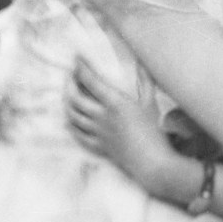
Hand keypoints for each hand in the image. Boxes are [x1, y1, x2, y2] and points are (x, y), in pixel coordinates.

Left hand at [65, 56, 170, 186]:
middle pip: (74, 97)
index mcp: (114, 102)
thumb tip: (140, 64)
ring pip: (72, 115)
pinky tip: (71, 120)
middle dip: (69, 83)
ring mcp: (97, 132)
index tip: (77, 59)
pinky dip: (72, 125)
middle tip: (70, 75)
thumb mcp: (151, 103)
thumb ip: (145, 82)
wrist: (152, 163)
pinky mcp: (97, 146)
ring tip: (69, 94)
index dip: (81, 68)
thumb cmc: (154, 132)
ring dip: (67, 102)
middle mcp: (101, 116)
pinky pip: (77, 134)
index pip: (90, 80)